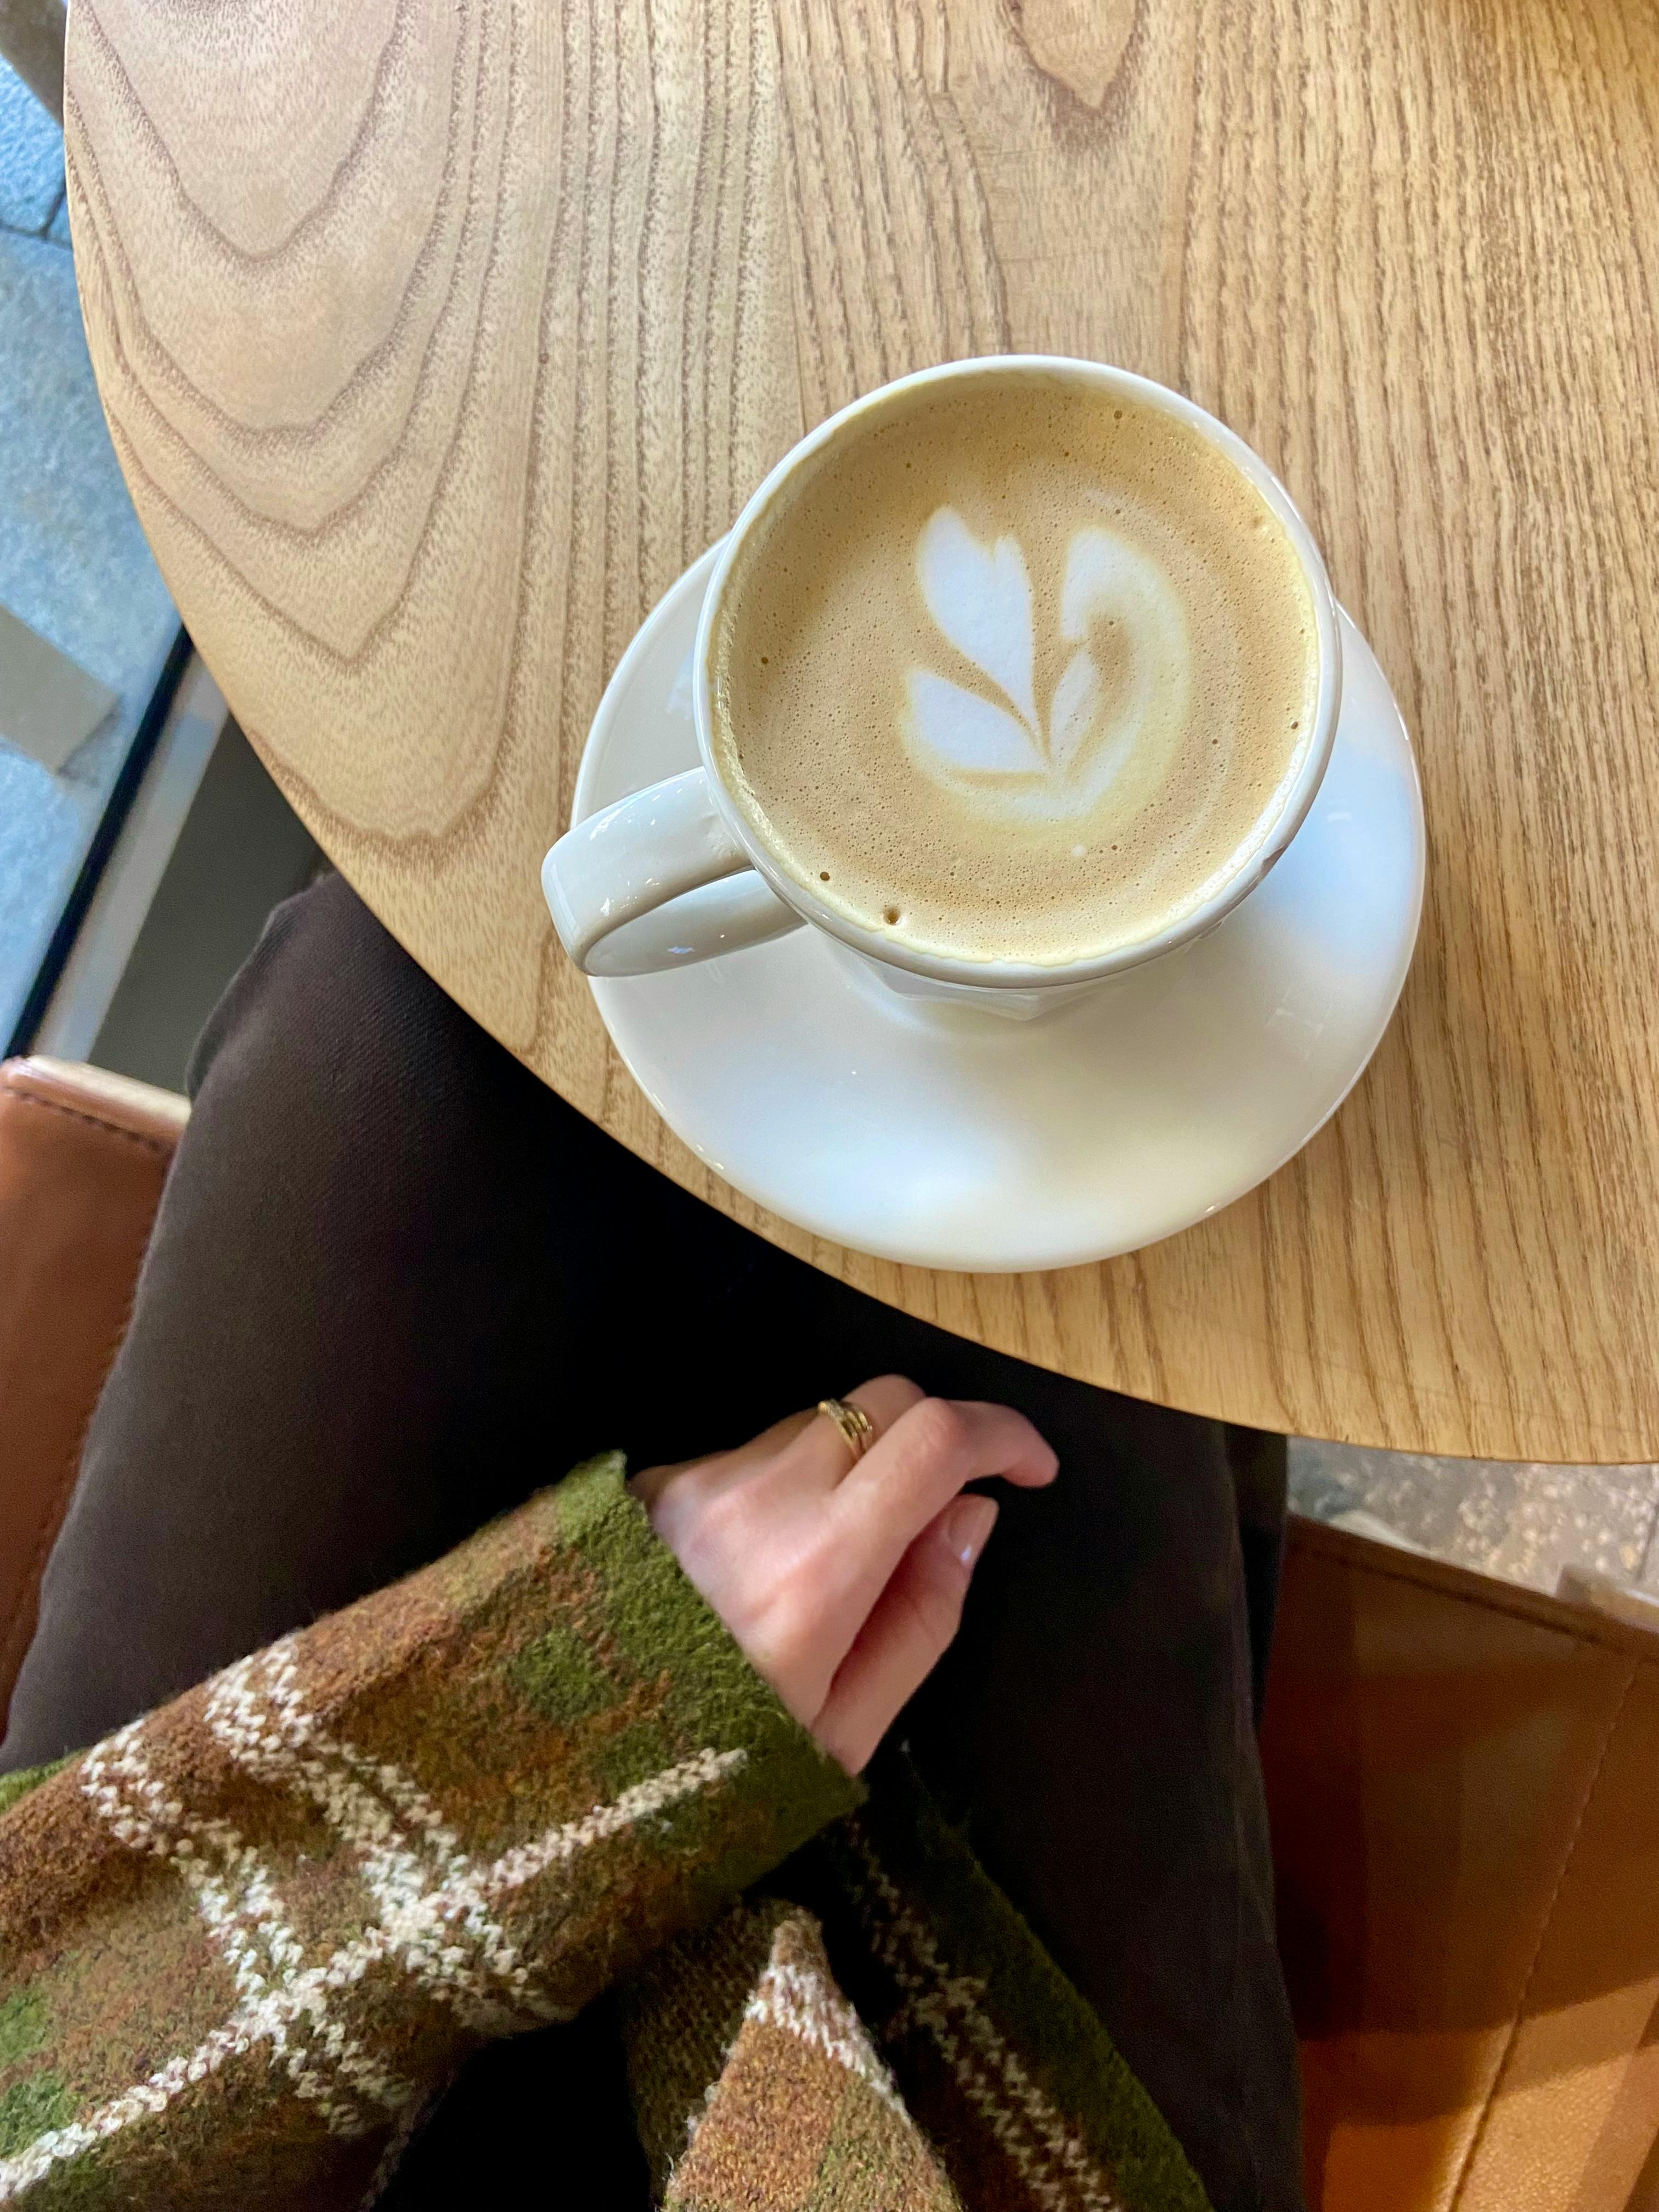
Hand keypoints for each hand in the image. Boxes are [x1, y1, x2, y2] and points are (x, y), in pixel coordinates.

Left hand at [630, 1376, 1057, 1771]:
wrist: (566, 1760)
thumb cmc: (717, 1765)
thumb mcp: (847, 1728)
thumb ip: (924, 1614)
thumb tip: (973, 1514)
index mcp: (816, 1570)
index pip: (936, 1439)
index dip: (1004, 1435)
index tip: (1031, 1468)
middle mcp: (756, 1499)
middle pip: (886, 1401)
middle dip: (942, 1437)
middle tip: (948, 1507)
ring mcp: (698, 1479)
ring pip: (818, 1423)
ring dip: (857, 1465)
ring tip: (834, 1564)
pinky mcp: (654, 1479)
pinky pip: (753, 1453)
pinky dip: (786, 1488)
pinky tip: (758, 1568)